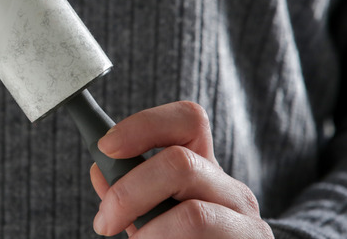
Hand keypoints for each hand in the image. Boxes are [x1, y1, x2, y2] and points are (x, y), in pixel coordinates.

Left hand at [90, 101, 273, 237]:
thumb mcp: (152, 219)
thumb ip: (129, 196)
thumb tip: (99, 170)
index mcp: (205, 171)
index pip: (188, 120)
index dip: (143, 125)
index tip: (106, 147)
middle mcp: (232, 190)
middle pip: (180, 163)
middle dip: (129, 192)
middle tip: (105, 222)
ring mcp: (247, 222)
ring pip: (193, 213)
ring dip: (149, 232)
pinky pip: (197, 238)